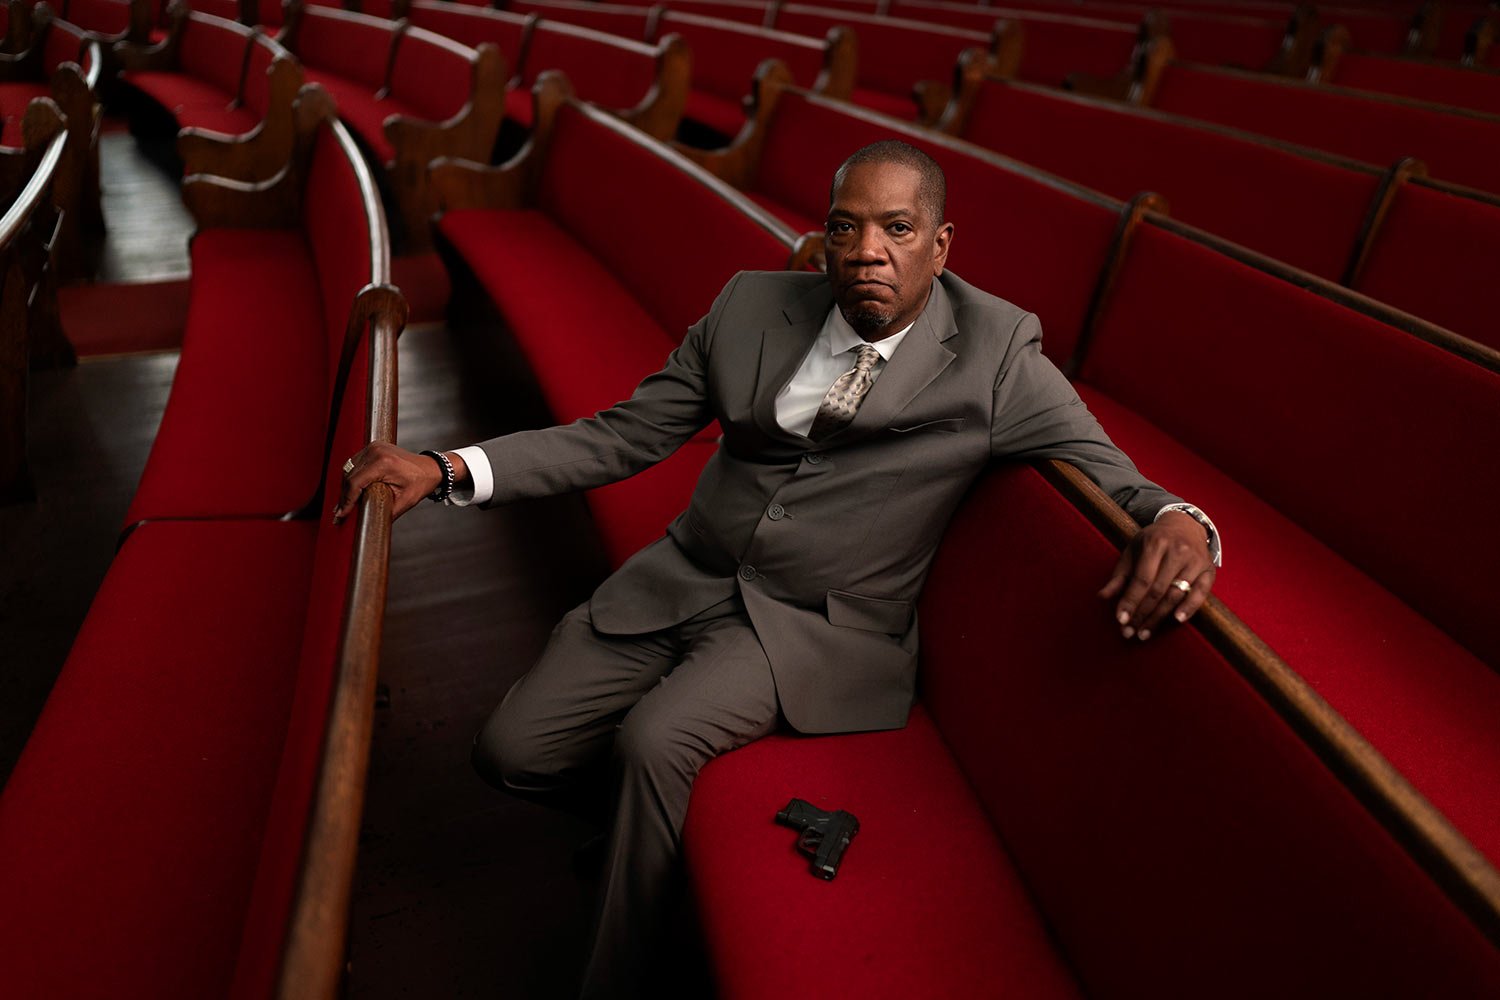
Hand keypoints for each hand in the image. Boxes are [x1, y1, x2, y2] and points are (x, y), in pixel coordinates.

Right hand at [334, 443, 464, 522]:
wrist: (431, 468)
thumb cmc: (421, 484)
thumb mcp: (404, 502)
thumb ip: (385, 513)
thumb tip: (367, 526)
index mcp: (384, 463)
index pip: (355, 483)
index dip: (346, 501)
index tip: (340, 515)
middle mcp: (376, 451)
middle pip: (349, 476)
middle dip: (344, 496)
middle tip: (339, 513)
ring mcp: (373, 446)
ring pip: (349, 469)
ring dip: (346, 486)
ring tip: (344, 504)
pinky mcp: (373, 447)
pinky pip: (355, 463)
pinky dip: (352, 476)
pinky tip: (352, 490)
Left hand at [1097, 511, 1215, 641]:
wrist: (1185, 525)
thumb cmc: (1153, 541)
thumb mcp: (1133, 551)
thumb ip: (1119, 575)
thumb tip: (1101, 597)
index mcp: (1155, 543)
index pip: (1141, 579)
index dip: (1130, 601)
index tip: (1120, 620)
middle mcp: (1177, 551)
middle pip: (1158, 590)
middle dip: (1142, 614)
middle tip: (1130, 632)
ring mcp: (1195, 561)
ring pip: (1176, 595)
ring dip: (1159, 618)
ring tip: (1144, 633)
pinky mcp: (1209, 571)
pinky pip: (1200, 594)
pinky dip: (1189, 608)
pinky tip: (1176, 620)